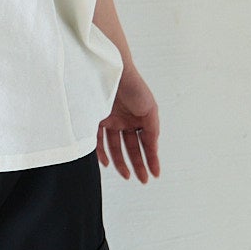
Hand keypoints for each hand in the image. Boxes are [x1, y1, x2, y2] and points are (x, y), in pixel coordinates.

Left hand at [97, 66, 159, 183]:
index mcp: (140, 118)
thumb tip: (154, 148)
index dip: (151, 158)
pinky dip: (102, 153)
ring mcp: (111, 120)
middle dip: (138, 164)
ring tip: (126, 175)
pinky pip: (98, 140)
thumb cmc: (133, 86)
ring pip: (116, 146)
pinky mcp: (95, 118)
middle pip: (132, 147)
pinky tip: (107, 163)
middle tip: (142, 180)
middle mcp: (125, 120)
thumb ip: (152, 129)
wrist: (112, 69)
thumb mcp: (150, 109)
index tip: (155, 174)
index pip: (146, 143)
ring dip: (121, 162)